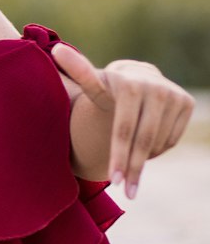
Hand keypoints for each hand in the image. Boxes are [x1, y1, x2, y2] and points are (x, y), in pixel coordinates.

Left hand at [53, 44, 192, 199]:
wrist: (138, 78)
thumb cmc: (108, 87)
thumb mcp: (93, 84)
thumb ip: (78, 73)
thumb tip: (57, 51)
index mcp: (129, 84)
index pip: (123, 130)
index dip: (118, 157)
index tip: (113, 181)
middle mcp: (155, 87)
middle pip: (143, 140)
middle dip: (133, 168)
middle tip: (126, 192)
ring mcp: (174, 94)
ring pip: (158, 142)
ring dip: (144, 158)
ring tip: (130, 160)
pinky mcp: (187, 102)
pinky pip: (171, 139)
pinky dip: (158, 149)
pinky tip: (146, 144)